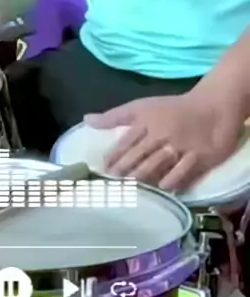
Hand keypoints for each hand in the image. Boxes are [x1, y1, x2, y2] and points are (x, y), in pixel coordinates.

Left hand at [85, 91, 242, 191]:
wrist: (211, 106)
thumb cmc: (171, 109)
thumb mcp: (142, 106)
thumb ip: (114, 116)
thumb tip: (85, 120)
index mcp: (146, 121)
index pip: (126, 141)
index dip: (113, 157)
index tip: (102, 171)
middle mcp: (161, 134)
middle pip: (139, 154)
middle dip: (125, 170)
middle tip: (112, 185)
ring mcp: (180, 146)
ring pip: (158, 163)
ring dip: (143, 177)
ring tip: (130, 190)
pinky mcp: (198, 156)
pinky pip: (183, 171)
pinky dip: (172, 181)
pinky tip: (162, 190)